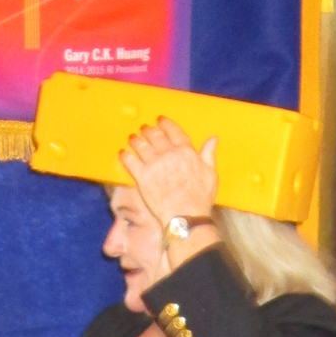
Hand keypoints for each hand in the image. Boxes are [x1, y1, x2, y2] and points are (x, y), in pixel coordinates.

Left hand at [118, 118, 218, 262]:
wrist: (185, 216)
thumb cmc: (200, 198)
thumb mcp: (211, 174)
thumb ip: (209, 154)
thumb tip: (213, 139)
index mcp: (186, 151)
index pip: (173, 131)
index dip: (165, 123)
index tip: (160, 120)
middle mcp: (168, 154)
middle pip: (155, 136)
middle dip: (148, 130)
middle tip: (144, 128)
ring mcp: (154, 164)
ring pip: (141, 145)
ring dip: (136, 139)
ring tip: (132, 138)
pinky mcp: (142, 177)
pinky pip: (130, 161)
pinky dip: (125, 155)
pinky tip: (123, 153)